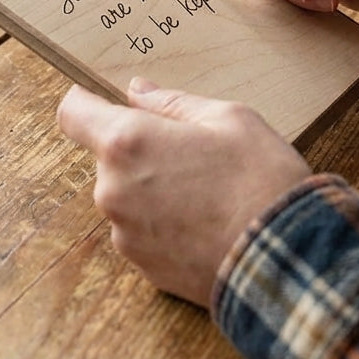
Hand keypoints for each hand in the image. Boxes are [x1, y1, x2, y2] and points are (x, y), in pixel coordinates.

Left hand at [56, 78, 310, 306]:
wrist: (285, 258)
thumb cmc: (259, 177)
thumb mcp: (229, 117)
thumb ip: (173, 102)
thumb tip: (138, 91)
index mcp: (128, 142)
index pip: (73, 113)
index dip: (85, 101)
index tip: (101, 98)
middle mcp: (112, 189)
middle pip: (108, 156)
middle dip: (140, 149)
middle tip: (191, 149)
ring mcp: (125, 233)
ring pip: (127, 194)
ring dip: (152, 186)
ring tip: (206, 189)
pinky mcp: (143, 267)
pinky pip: (143, 230)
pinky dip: (165, 221)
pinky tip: (205, 220)